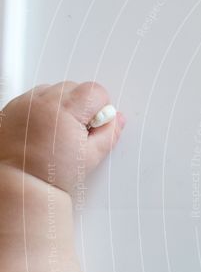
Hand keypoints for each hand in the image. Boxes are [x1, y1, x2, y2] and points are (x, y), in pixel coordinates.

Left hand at [0, 82, 124, 192]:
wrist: (19, 183)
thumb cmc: (51, 174)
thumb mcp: (91, 156)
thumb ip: (110, 133)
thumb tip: (117, 119)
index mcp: (64, 111)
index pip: (95, 91)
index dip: (101, 108)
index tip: (94, 125)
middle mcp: (42, 102)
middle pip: (75, 88)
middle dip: (82, 106)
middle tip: (76, 131)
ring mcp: (24, 103)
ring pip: (55, 90)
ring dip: (62, 104)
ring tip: (58, 130)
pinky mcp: (11, 107)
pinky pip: (35, 96)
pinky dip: (43, 107)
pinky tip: (44, 128)